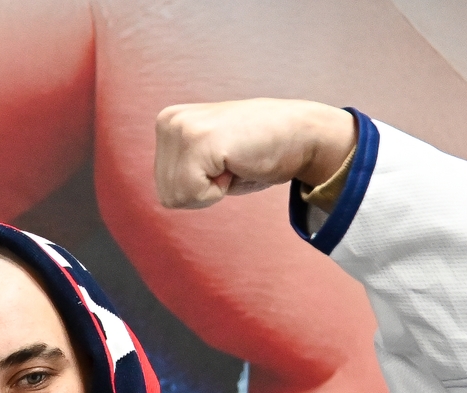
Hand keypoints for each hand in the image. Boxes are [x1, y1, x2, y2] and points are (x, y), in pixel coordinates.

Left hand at [153, 98, 357, 208]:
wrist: (302, 135)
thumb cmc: (260, 151)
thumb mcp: (209, 158)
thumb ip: (183, 166)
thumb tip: (164, 191)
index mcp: (169, 123)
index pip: (165, 189)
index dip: (199, 188)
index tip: (224, 163)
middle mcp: (169, 121)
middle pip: (167, 194)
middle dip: (203, 190)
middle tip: (232, 162)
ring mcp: (182, 128)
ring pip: (176, 196)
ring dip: (211, 190)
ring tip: (234, 161)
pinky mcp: (198, 140)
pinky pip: (193, 193)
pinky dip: (218, 190)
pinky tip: (236, 163)